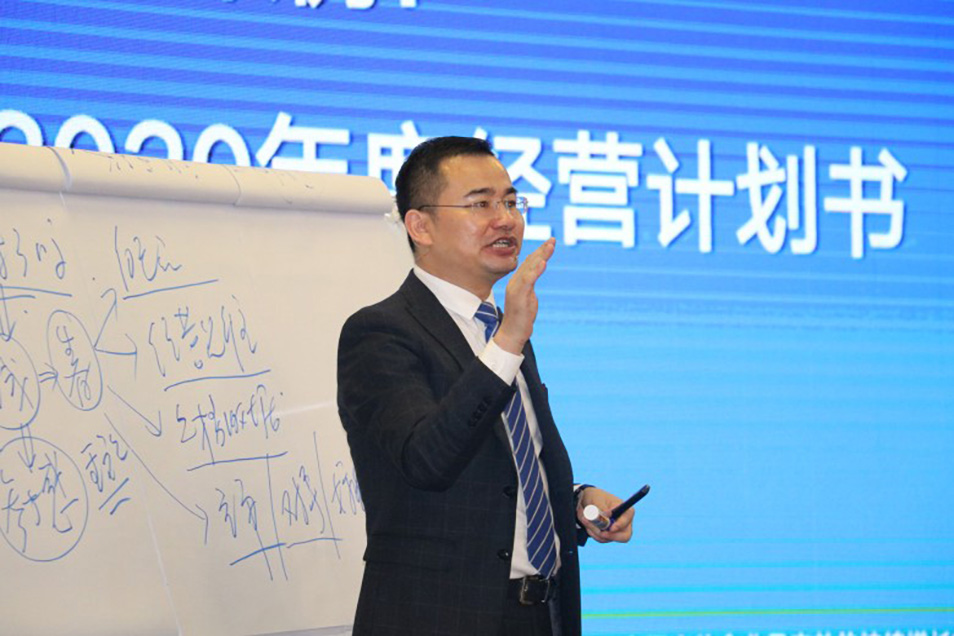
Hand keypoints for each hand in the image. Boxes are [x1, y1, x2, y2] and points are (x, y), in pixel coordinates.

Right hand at [493, 238, 555, 354]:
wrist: (512, 332)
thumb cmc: (520, 317)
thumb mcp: (527, 297)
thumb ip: (529, 284)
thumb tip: (534, 275)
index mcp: (517, 281)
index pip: (529, 263)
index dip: (539, 252)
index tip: (549, 243)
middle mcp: (515, 282)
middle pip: (530, 262)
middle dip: (542, 250)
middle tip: (552, 240)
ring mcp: (516, 288)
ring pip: (530, 268)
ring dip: (541, 256)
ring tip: (550, 246)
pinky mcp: (519, 295)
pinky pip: (528, 280)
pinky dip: (535, 270)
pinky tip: (542, 263)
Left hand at [576, 486, 633, 543]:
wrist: (587, 501)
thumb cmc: (595, 497)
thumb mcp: (597, 499)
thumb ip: (603, 507)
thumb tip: (609, 514)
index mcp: (625, 510)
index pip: (627, 519)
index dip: (621, 525)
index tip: (611, 528)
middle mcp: (624, 522)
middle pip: (625, 536)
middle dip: (611, 536)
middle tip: (600, 532)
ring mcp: (617, 530)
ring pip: (609, 538)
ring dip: (596, 531)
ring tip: (585, 519)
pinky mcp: (609, 535)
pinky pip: (602, 539)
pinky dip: (593, 533)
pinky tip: (588, 524)